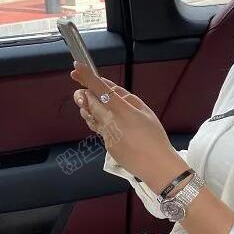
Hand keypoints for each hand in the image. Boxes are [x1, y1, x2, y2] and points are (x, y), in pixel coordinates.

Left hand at [70, 61, 178, 182]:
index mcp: (122, 110)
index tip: (77, 68)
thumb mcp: (145, 111)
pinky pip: (99, 129)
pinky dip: (100, 123)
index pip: (100, 89)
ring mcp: (105, 135)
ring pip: (90, 116)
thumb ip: (126, 98)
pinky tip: (112, 125)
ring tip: (91, 104)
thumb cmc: (155, 137)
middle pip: (88, 103)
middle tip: (81, 88)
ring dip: (88, 108)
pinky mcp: (105, 145)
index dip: (87, 77)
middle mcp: (110, 122)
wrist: (155, 165)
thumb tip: (111, 90)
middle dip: (83, 94)